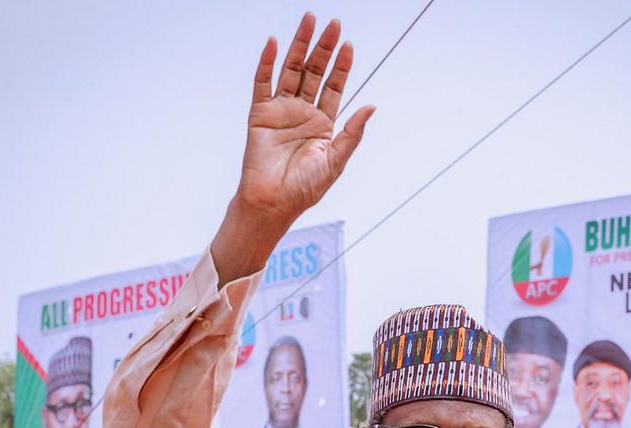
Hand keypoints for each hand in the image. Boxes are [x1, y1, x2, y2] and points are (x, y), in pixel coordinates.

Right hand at [214, 14, 374, 280]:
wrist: (273, 203)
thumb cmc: (304, 189)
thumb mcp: (335, 162)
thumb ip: (352, 134)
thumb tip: (371, 107)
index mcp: (323, 124)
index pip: (334, 87)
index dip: (341, 67)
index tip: (348, 46)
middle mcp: (302, 113)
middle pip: (314, 72)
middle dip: (323, 48)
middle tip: (332, 24)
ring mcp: (280, 111)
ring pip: (291, 71)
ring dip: (298, 46)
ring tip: (308, 22)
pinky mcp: (260, 114)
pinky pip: (263, 83)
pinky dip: (267, 63)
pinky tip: (274, 43)